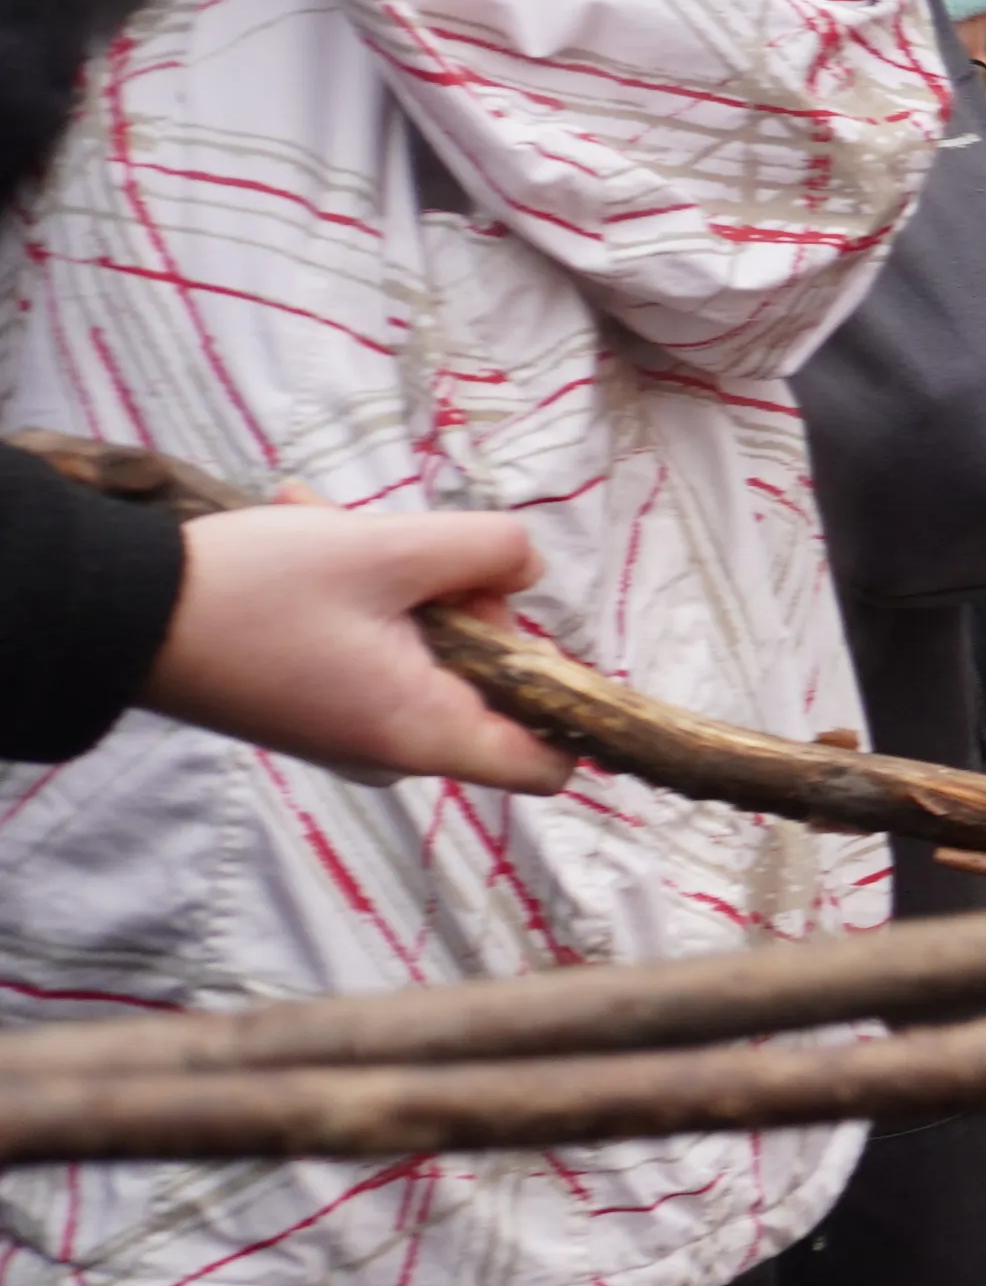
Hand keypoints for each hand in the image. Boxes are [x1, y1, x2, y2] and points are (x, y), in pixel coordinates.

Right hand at [140, 506, 572, 791]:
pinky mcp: (314, 702)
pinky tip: (302, 525)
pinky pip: (370, 644)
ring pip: (424, 644)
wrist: (117, 614)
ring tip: (328, 522)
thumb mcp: (390, 549)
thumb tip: (530, 571)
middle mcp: (393, 749)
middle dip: (461, 599)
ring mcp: (350, 728)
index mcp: (425, 733)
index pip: (548, 763)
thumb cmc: (253, 591)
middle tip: (401, 549)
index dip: (568, 703)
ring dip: (395, 576)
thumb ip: (489, 553)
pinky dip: (353, 588)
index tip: (531, 629)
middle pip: (489, 679)